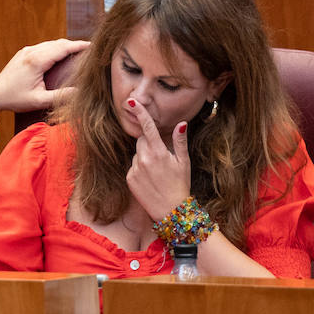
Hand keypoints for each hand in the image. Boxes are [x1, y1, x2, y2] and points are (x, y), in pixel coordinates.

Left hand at [0, 38, 90, 122]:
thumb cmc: (15, 99)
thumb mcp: (39, 101)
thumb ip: (60, 97)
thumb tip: (80, 93)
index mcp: (37, 61)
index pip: (63, 48)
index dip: (79, 46)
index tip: (93, 46)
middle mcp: (32, 51)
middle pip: (58, 43)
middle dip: (75, 45)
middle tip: (91, 50)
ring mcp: (27, 50)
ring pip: (51, 43)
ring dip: (65, 46)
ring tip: (80, 51)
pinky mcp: (24, 53)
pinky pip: (43, 46)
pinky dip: (55, 48)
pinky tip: (62, 55)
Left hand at [123, 99, 191, 221]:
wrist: (171, 211)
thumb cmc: (180, 185)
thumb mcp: (184, 162)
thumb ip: (179, 141)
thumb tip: (181, 123)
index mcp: (159, 153)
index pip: (148, 128)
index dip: (140, 113)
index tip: (131, 102)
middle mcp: (144, 159)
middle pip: (142, 140)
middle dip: (149, 142)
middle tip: (161, 156)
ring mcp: (135, 169)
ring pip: (137, 153)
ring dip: (144, 156)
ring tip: (157, 171)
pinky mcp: (129, 179)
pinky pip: (133, 166)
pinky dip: (139, 168)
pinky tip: (149, 179)